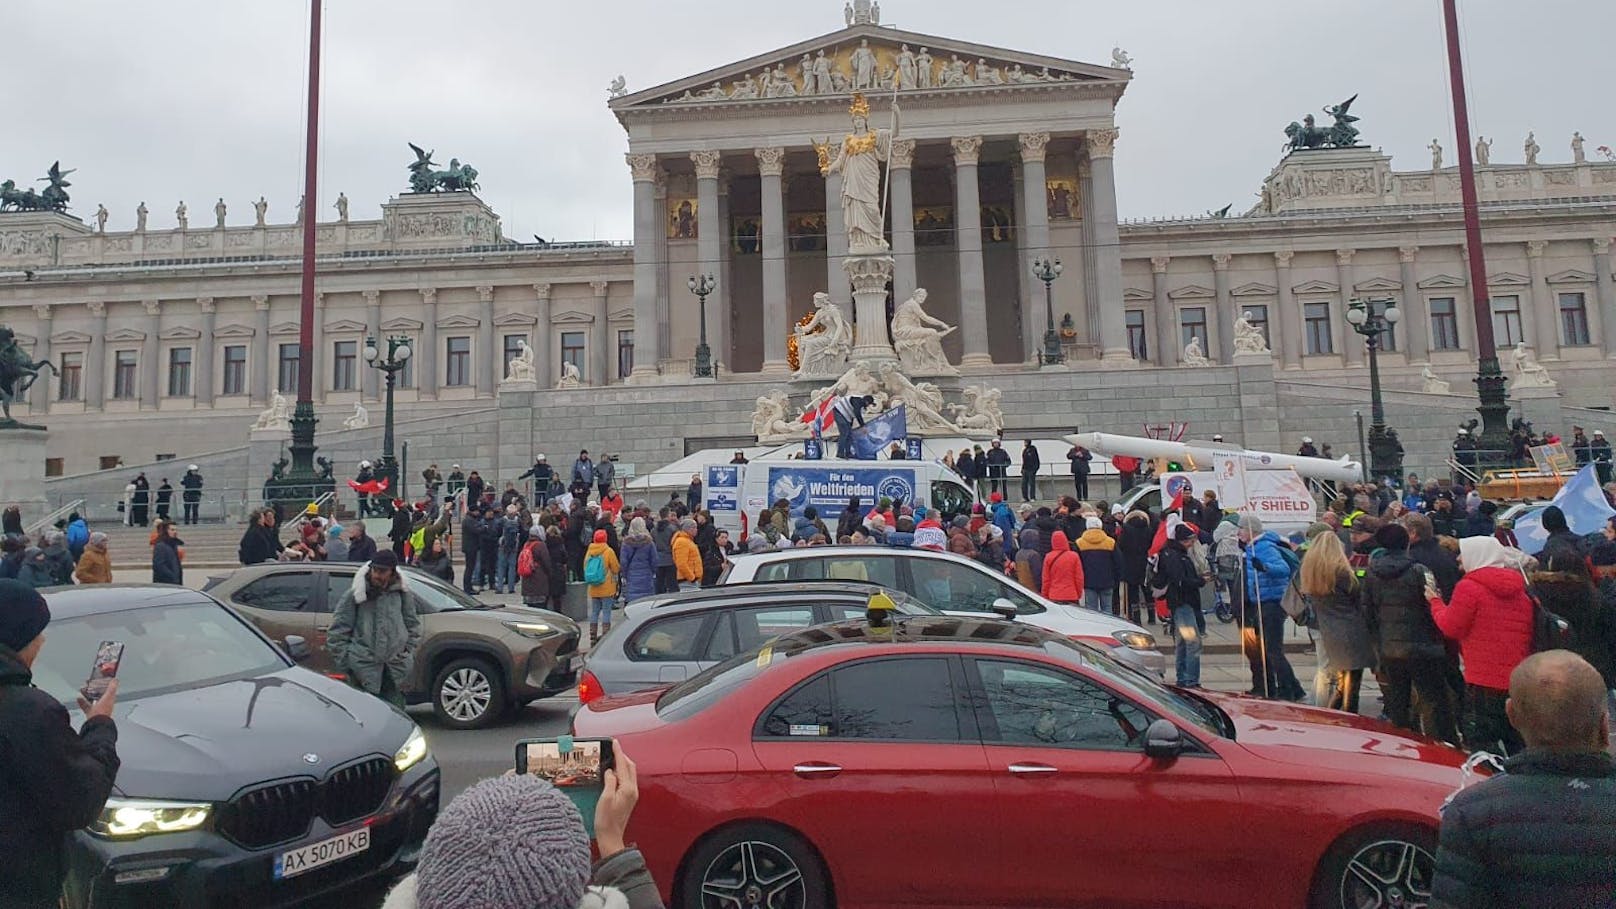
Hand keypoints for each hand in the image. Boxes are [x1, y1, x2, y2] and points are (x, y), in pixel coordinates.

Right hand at [77, 679, 117, 720]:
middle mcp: (105, 703)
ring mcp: (98, 708)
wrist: (96, 723)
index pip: (109, 689)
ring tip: (83, 689)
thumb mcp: (108, 696)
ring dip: (88, 693)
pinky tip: (79, 698)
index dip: (106, 683)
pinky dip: (82, 701)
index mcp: (110, 699)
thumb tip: (116, 680)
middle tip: (90, 683)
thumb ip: (112, 687)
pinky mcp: (91, 713)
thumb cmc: (103, 711)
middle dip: (95, 687)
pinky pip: (86, 705)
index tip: (101, 678)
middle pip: (100, 693)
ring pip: (93, 698)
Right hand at [593, 741, 637, 857]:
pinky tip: (613, 773)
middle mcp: (632, 790)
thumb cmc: (606, 821)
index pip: (623, 765)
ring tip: (612, 757)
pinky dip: (621, 772)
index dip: (618, 752)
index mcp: (627, 789)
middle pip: (630, 767)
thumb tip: (610, 771)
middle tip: (613, 748)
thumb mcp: (604, 799)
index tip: (614, 742)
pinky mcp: (629, 799)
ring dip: (622, 764)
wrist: (611, 837)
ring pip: (629, 773)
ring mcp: (632, 795)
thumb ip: (609, 782)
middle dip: (622, 756)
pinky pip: (627, 780)